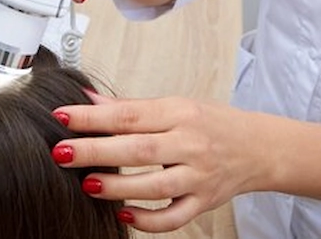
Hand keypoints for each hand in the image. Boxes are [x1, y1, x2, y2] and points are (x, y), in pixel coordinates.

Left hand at [51, 94, 262, 232]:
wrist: (258, 147)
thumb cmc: (212, 123)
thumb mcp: (176, 105)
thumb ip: (132, 107)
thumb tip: (88, 99)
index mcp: (180, 113)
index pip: (130, 114)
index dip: (94, 117)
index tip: (62, 116)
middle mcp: (191, 143)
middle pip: (139, 149)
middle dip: (96, 151)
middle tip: (61, 153)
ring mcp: (199, 176)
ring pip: (156, 186)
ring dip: (118, 187)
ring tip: (88, 185)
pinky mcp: (204, 202)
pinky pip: (174, 218)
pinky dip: (148, 219)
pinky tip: (124, 215)